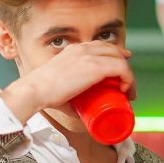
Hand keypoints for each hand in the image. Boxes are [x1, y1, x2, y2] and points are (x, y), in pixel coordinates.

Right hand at [1, 41, 134, 123]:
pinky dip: (128, 78)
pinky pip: (120, 68)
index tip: (123, 61)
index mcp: (74, 50)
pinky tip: (126, 88)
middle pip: (112, 49)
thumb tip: (82, 117)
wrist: (35, 90)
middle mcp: (83, 49)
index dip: (115, 52)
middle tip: (128, 78)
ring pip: (119, 59)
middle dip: (124, 61)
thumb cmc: (44, 94)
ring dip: (128, 74)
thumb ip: (72, 100)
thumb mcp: (61, 88)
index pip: (99, 45)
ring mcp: (89, 56)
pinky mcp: (95, 67)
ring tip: (128, 90)